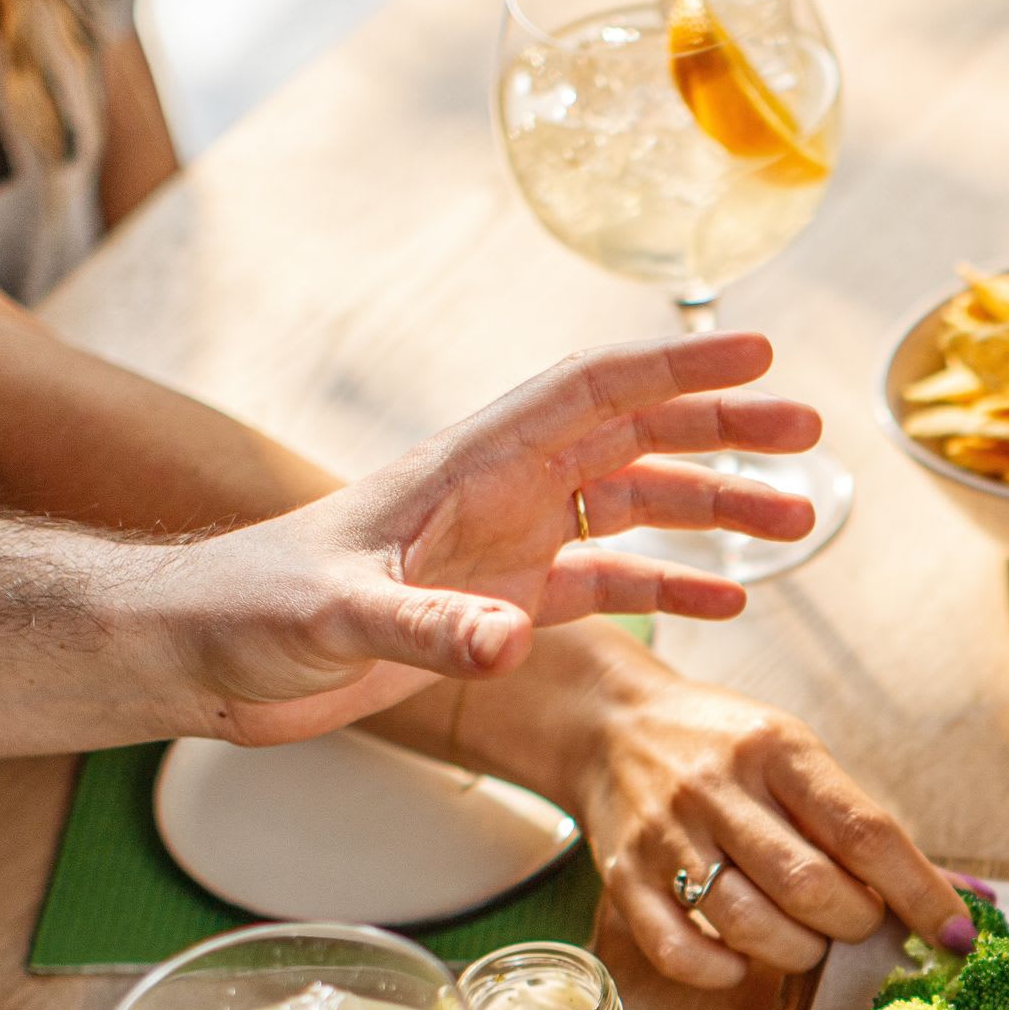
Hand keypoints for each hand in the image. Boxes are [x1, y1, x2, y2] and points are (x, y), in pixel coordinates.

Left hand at [166, 332, 820, 743]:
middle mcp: (499, 494)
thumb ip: (425, 627)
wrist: (200, 654)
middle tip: (809, 435)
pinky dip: (670, 589)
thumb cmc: (248, 610)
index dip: (676, 369)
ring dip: (713, 511)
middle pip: (634, 438)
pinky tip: (727, 602)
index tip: (757, 355)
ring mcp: (505, 548)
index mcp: (469, 467)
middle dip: (722, 430)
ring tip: (796, 523)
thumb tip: (508, 643)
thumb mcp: (335, 617)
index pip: (592, 394)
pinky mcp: (499, 605)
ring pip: (634, 509)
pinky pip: (606, 587)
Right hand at [576, 670, 974, 988]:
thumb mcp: (800, 759)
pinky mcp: (624, 880)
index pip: (865, 832)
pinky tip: (743, 957)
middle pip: (812, 886)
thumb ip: (871, 830)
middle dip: (854, 923)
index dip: (920, 893)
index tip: (955, 934)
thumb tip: (973, 900)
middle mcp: (719, 788)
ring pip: (752, 926)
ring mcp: (667, 836)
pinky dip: (725, 972)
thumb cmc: (725, 749)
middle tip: (855, 921)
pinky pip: (682, 952)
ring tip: (805, 938)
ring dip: (799, 951)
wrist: (608, 724)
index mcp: (778, 750)